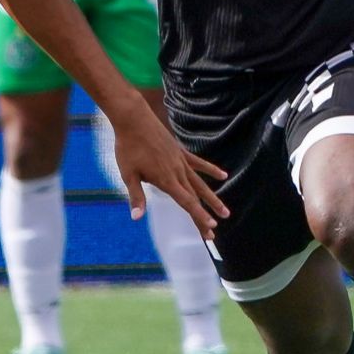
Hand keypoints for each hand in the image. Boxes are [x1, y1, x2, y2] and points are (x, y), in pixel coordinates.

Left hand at [107, 96, 228, 236]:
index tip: (211, 228)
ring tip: (225, 211)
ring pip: (200, 184)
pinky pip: (199, 163)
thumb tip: (136, 217)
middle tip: (213, 234)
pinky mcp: (180, 151)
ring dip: (212, 198)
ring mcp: (181, 161)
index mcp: (166, 180)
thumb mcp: (128, 174)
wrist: (134, 119)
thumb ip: (136, 196)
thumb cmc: (128, 147)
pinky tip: (223, 175)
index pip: (187, 202)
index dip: (199, 216)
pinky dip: (211, 170)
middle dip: (204, 216)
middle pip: (195, 198)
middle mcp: (177, 172)